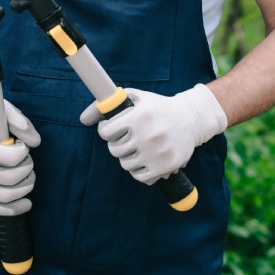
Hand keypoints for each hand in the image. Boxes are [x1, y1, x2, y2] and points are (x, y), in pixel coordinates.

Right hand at [0, 89, 40, 216]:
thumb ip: (17, 119)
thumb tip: (35, 142)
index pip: (12, 158)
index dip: (24, 150)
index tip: (20, 144)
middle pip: (12, 178)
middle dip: (28, 168)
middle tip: (26, 158)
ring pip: (6, 197)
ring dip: (26, 187)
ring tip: (28, 175)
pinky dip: (13, 209)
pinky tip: (27, 203)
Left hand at [80, 84, 226, 184]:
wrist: (191, 119)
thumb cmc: (158, 107)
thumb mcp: (135, 98)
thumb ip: (106, 105)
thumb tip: (82, 119)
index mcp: (140, 116)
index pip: (106, 132)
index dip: (107, 130)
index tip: (113, 128)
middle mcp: (148, 135)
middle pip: (114, 149)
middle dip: (117, 143)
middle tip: (126, 138)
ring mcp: (157, 152)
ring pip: (125, 164)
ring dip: (127, 156)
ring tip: (137, 147)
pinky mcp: (165, 166)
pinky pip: (138, 176)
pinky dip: (138, 169)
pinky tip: (144, 158)